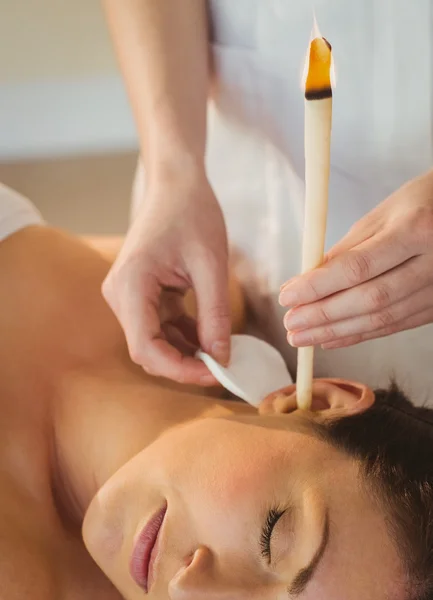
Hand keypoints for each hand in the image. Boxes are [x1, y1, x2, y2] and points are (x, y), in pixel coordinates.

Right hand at [102, 166, 230, 383]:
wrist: (176, 185)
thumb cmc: (192, 213)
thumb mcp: (211, 264)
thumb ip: (214, 314)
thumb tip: (221, 358)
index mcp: (130, 285)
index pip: (146, 347)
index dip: (179, 369)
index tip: (215, 373)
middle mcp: (120, 295)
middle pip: (148, 349)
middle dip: (185, 364)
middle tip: (223, 368)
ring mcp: (128, 296)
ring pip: (155, 341)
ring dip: (187, 352)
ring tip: (222, 353)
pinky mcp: (141, 294)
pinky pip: (160, 326)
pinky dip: (185, 336)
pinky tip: (211, 337)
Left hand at [279, 169, 432, 348]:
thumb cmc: (422, 204)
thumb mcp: (382, 215)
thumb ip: (346, 250)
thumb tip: (307, 280)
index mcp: (415, 230)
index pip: (357, 266)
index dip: (318, 286)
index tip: (288, 296)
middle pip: (369, 299)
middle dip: (323, 316)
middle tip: (290, 324)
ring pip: (382, 319)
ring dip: (337, 332)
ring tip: (302, 337)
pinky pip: (394, 326)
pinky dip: (360, 334)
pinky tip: (333, 339)